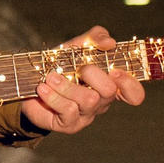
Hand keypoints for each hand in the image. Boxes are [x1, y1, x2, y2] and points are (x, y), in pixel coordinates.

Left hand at [22, 27, 145, 134]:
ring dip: (67, 85)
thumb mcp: (76, 47)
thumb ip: (94, 38)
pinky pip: (68, 110)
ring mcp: (86, 115)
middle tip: (79, 69)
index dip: (130, 85)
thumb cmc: (60, 65)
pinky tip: (43, 88)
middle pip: (109, 91)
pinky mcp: (69, 124)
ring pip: (88, 101)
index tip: (116, 72)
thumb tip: (110, 42)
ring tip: (51, 77)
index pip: (133, 93)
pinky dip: (54, 97)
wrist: (29, 83)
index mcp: (109, 84)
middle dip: (93, 75)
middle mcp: (101, 102)